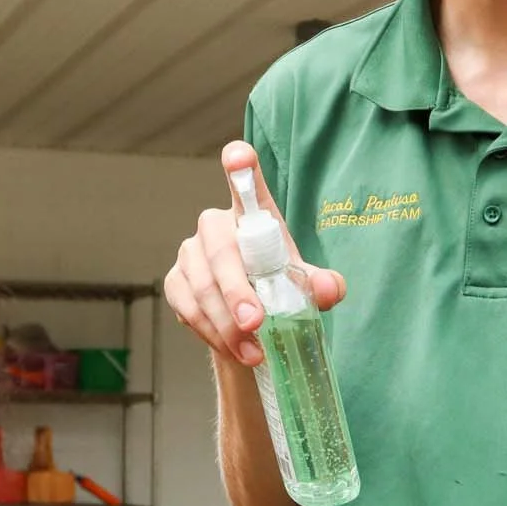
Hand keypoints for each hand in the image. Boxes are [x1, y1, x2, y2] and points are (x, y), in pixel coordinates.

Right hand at [163, 142, 344, 369]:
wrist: (251, 327)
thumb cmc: (279, 290)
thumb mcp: (305, 288)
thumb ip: (321, 285)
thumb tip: (331, 288)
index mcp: (252, 217)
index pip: (245, 184)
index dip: (240, 167)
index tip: (238, 154)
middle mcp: (216, 227)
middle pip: (220, 249)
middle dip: (236, 289)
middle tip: (255, 322)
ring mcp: (191, 254)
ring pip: (201, 285)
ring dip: (226, 323)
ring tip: (253, 351)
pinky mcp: (175, 282)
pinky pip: (187, 307)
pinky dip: (210, 332)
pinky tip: (232, 348)